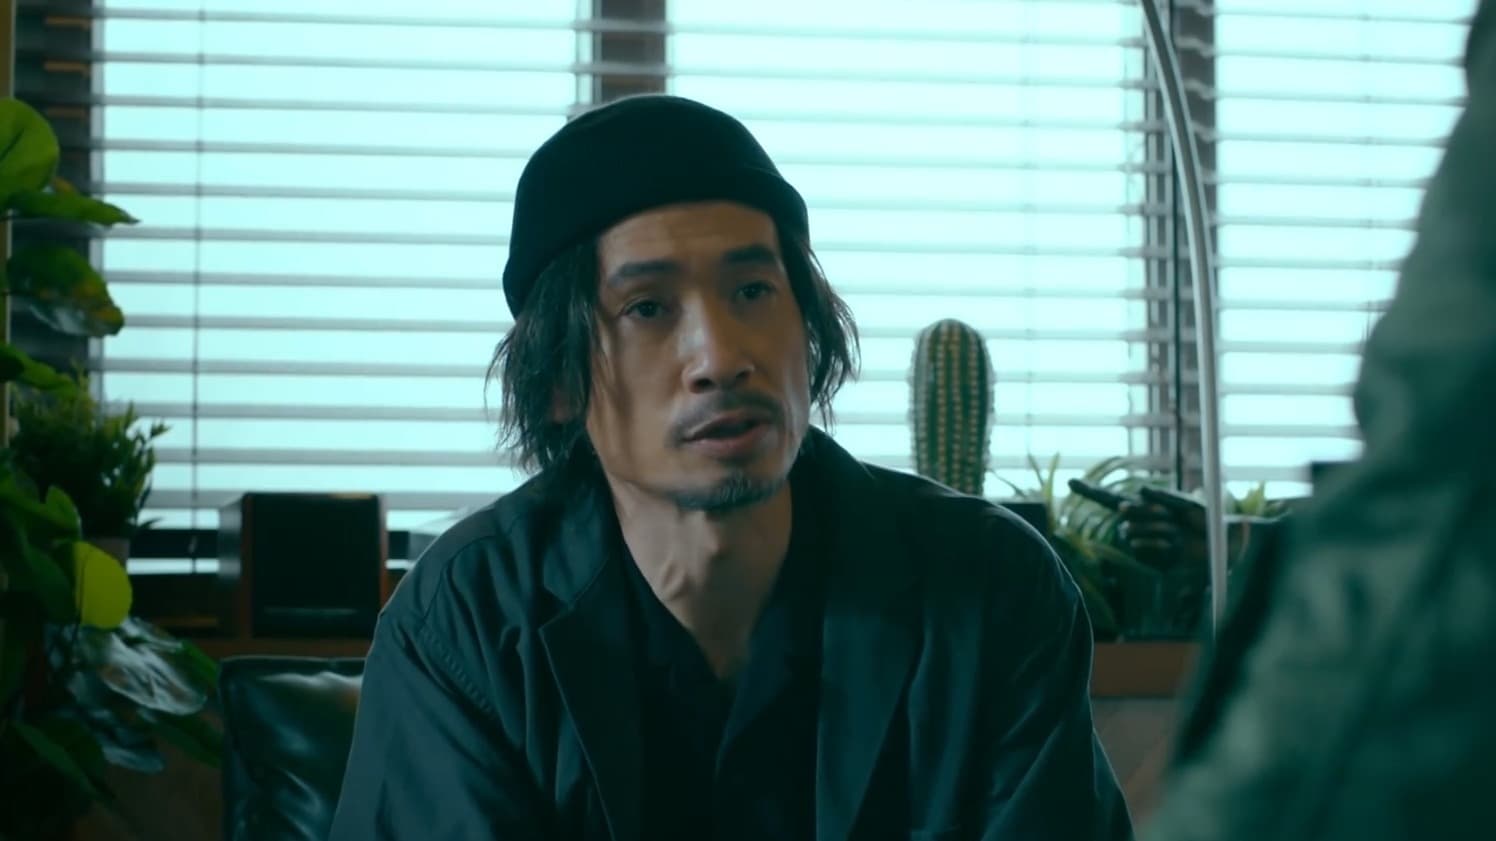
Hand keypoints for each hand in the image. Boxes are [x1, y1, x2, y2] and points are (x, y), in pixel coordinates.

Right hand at [1069, 481, 1271, 570]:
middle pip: (1124, 515)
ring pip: (1131, 533)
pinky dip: (1158, 545)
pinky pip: (1142, 549)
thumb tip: (1139, 491)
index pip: (1109, 499)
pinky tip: (1175, 546)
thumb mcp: (1184, 503)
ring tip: (1177, 533)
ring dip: (1156, 530)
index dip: (1090, 492)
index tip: (1070, 483)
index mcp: (1143, 508)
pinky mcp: (1150, 560)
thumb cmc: (1205, 520)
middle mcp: (1139, 525)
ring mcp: (1142, 543)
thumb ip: (1161, 496)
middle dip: (1145, 514)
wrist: (1221, 546)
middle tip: (1167, 516)